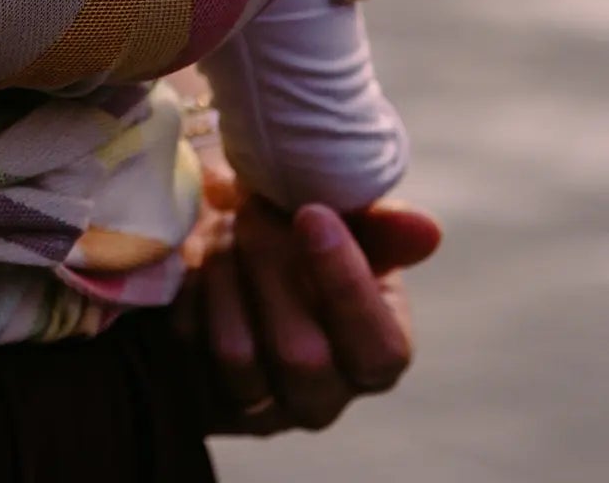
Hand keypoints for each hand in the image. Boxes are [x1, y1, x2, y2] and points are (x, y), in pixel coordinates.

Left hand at [177, 194, 441, 435]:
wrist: (214, 234)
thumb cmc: (292, 229)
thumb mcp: (338, 216)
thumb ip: (380, 227)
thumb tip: (427, 231)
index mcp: (375, 352)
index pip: (379, 349)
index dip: (346, 284)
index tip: (312, 214)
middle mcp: (323, 394)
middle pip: (302, 354)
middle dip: (271, 265)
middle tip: (252, 208)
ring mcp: (260, 405)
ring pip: (237, 354)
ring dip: (223, 273)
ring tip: (219, 226)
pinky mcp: (202, 398)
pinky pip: (186, 348)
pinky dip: (186, 289)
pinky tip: (191, 257)